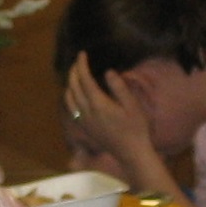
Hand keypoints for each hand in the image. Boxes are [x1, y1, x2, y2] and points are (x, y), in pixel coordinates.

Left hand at [63, 53, 160, 178]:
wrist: (131, 152)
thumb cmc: (136, 128)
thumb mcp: (132, 105)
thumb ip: (119, 87)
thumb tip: (108, 72)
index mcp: (98, 103)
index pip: (84, 79)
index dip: (81, 64)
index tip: (82, 54)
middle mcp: (87, 112)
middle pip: (73, 86)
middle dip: (73, 71)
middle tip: (78, 61)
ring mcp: (84, 121)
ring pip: (68, 98)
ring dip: (70, 83)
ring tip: (75, 75)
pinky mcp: (85, 128)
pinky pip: (71, 109)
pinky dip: (69, 97)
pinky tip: (75, 95)